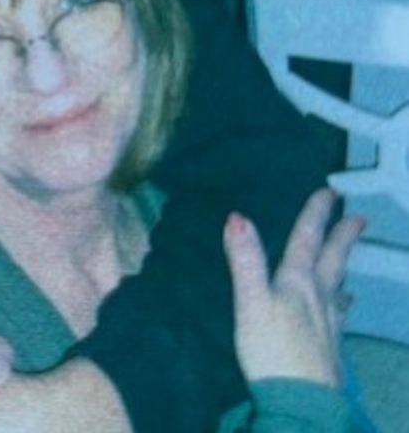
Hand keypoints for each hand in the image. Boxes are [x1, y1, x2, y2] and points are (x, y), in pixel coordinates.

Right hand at [223, 188, 362, 387]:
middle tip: (359, 219)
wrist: (301, 403)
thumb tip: (237, 217)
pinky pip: (339, 318)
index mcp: (298, 282)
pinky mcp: (330, 349)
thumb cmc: (273, 350)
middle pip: (333, 261)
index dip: (316, 214)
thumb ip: (246, 260)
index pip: (307, 240)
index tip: (330, 192)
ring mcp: (329, 325)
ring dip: (343, 271)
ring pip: (338, 290)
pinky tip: (341, 313)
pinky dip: (341, 307)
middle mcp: (319, 298)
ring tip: (348, 267)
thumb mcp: (251, 301)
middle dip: (343, 238)